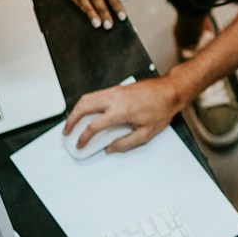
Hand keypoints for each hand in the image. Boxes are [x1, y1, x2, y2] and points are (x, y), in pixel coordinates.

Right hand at [63, 76, 184, 152]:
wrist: (170, 91)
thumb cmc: (162, 109)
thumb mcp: (146, 133)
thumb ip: (125, 143)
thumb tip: (110, 148)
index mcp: (121, 111)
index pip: (94, 126)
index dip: (84, 137)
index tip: (81, 144)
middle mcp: (114, 99)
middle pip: (83, 107)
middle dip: (71, 120)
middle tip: (67, 131)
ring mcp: (114, 91)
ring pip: (87, 98)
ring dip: (76, 110)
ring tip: (72, 121)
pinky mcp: (117, 88)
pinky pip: (95, 94)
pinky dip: (85, 103)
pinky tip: (86, 110)